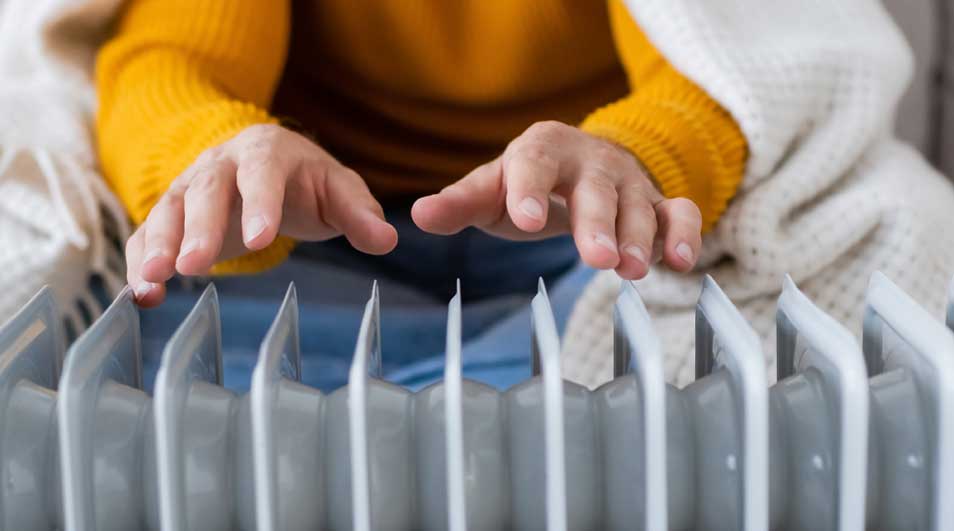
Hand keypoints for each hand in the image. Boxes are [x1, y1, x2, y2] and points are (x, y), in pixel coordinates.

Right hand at [127, 124, 397, 305]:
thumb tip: (387, 240)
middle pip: (205, 192)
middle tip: (190, 266)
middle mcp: (219, 164)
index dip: (259, 205)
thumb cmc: (307, 180)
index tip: (259, 239)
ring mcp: (189, 187)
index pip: (261, 175)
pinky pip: (148, 235)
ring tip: (152, 281)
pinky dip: (140, 262)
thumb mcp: (340, 190)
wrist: (267, 164)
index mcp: (266, 152)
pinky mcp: (172, 215)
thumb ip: (360, 214)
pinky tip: (141, 295)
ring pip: (168, 212)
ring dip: (157, 246)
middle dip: (198, 230)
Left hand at [411, 121, 701, 279]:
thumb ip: (460, 204)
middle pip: (595, 188)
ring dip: (639, 237)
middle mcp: (589, 159)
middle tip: (598, 259)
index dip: (531, 190)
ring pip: (639, 203)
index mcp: (541, 149)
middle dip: (598, 223)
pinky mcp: (658, 200)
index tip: (525, 220)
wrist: (579, 165)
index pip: (534, 163)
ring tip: (632, 270)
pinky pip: (679, 211)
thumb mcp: (492, 191)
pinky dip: (685, 232)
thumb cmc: (528, 183)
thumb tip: (418, 216)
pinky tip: (682, 262)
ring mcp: (627, 179)